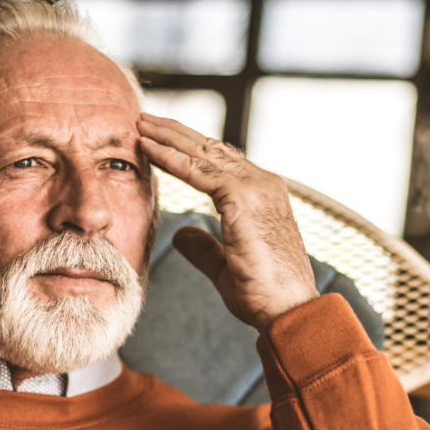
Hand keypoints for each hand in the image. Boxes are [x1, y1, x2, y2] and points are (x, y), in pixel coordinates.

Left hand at [138, 113, 317, 332]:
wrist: (289, 310)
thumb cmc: (263, 293)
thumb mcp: (225, 266)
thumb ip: (204, 248)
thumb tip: (182, 234)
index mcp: (262, 196)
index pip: (220, 164)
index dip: (189, 151)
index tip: (159, 142)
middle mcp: (262, 184)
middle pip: (211, 149)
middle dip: (176, 134)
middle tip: (145, 120)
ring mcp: (256, 187)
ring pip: (204, 153)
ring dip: (169, 138)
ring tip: (141, 125)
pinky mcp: (243, 198)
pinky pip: (199, 172)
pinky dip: (171, 158)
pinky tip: (149, 149)